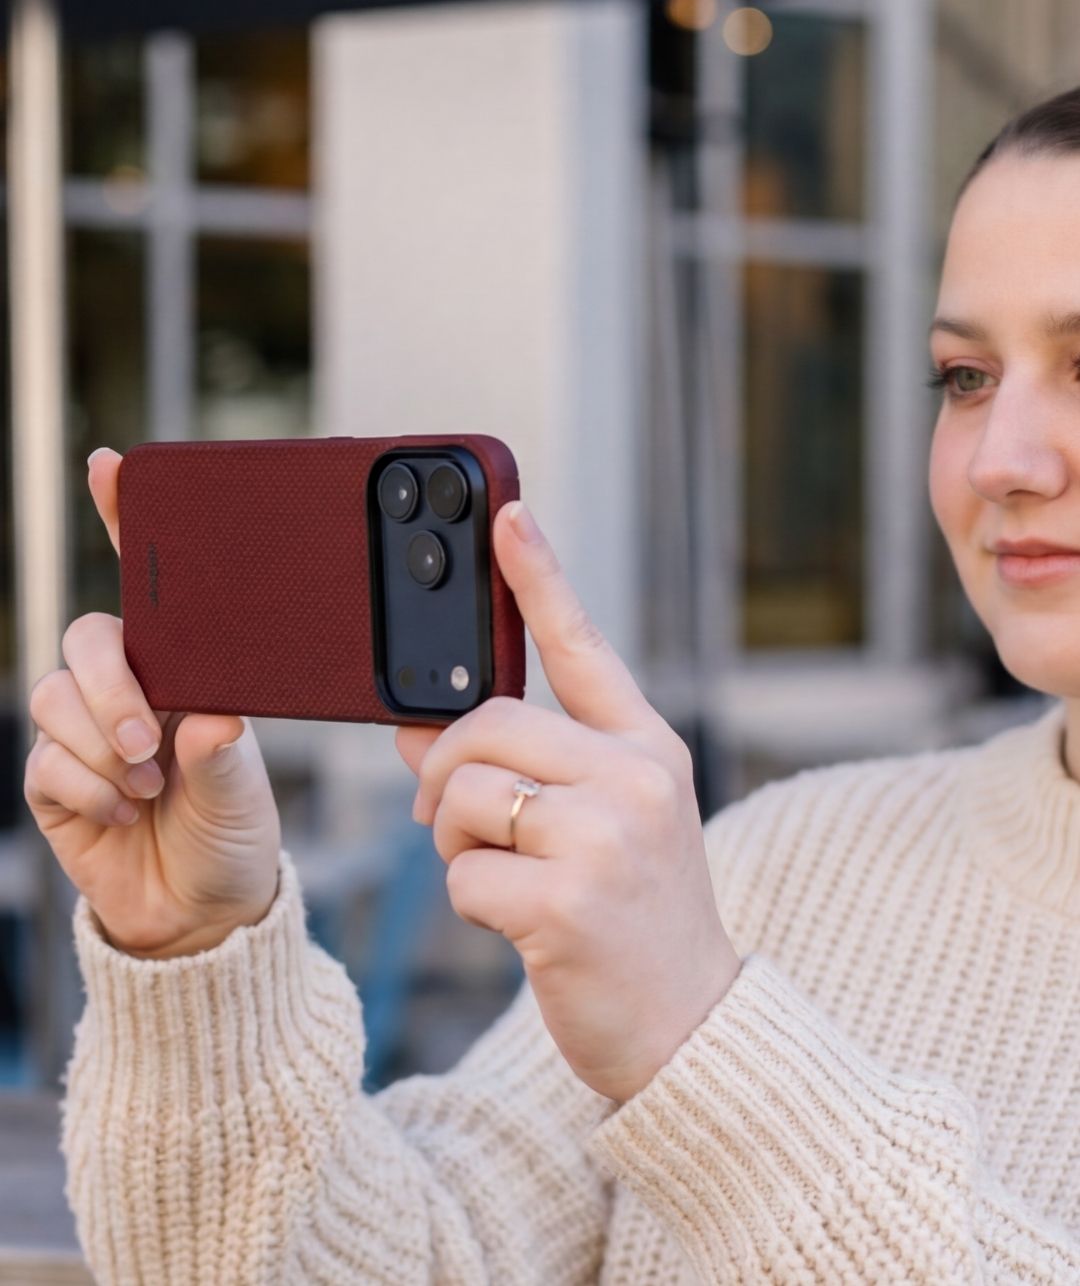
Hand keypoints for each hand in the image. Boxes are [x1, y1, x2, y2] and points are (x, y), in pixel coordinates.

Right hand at [22, 448, 281, 958]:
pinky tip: (122, 809)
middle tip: (149, 739)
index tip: (111, 465)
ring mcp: (85, 732)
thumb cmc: (231, 833)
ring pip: (56, 696)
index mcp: (182, 673)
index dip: (123, 522)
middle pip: (87, 638)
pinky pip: (46, 759)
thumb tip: (206, 721)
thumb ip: (222, 757)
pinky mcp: (54, 778)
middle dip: (112, 685)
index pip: (148, 588)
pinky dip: (87, 787)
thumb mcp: (244, 792)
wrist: (200, 911)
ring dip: (101, 744)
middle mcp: (129, 692)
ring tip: (146, 785)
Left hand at [396, 501, 741, 1103]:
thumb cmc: (635, 915)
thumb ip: (522, 771)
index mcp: (647, 748)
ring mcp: (605, 837)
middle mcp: (634, 778)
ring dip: (453, 840)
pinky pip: (462, 872)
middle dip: (447, 770)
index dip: (541, 577)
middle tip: (450, 815)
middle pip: (487, 724)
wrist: (689, 1026)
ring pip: (464, 795)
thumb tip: (416, 733)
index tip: (507, 516)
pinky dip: (469, 899)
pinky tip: (519, 923)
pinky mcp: (567, 901)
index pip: (586, 647)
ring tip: (499, 873)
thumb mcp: (599, 827)